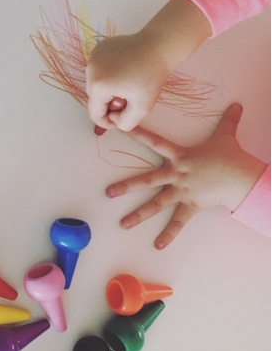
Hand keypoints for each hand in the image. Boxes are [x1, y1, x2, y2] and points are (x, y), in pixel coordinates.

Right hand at [86, 32, 168, 131]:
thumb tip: (113, 120)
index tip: (120, 120)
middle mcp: (90, 71)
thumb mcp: (142, 108)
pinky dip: (107, 76)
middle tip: (129, 99)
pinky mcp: (97, 50)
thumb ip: (125, 124)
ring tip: (126, 84)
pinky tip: (123, 71)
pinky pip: (97, 72)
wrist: (159, 46)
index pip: (94, 114)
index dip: (107, 122)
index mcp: (98, 86)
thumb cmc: (152, 77)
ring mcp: (93, 58)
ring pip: (95, 86)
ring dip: (108, 91)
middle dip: (109, 104)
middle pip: (94, 99)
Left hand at [105, 104, 267, 248]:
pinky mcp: (190, 205)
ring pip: (157, 204)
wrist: (242, 178)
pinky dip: (169, 234)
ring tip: (123, 224)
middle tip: (108, 193)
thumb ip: (227, 120)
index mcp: (180, 156)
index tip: (121, 130)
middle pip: (148, 180)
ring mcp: (182, 191)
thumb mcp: (226, 136)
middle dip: (127, 187)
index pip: (155, 142)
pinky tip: (158, 245)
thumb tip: (237, 105)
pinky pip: (178, 222)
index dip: (138, 134)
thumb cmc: (231, 157)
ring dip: (139, 215)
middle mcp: (176, 174)